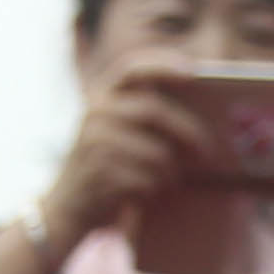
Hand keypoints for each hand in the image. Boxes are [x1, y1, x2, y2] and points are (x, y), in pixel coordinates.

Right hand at [37, 52, 212, 254]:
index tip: (194, 72)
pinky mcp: (100, 175)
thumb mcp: (113, 134)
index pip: (133, 68)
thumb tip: (198, 119)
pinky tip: (152, 195)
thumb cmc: (104, 169)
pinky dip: (157, 189)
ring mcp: (95, 143)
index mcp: (101, 97)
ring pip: (156, 152)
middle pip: (154, 110)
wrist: (65, 208)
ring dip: (172, 171)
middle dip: (188, 130)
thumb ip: (142, 118)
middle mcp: (95, 114)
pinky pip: (147, 180)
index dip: (164, 65)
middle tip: (208, 150)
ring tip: (173, 180)